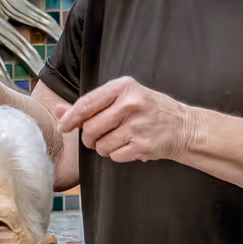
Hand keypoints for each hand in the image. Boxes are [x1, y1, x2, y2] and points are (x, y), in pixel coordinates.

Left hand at [56, 76, 195, 163]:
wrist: (183, 127)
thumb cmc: (149, 110)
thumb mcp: (122, 98)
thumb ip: (90, 104)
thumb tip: (59, 110)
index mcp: (123, 87)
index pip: (86, 104)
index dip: (70, 118)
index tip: (63, 126)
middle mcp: (131, 104)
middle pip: (90, 128)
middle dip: (88, 137)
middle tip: (97, 136)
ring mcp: (138, 126)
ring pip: (101, 145)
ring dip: (103, 147)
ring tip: (117, 139)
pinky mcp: (144, 146)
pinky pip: (114, 156)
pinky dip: (117, 155)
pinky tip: (128, 146)